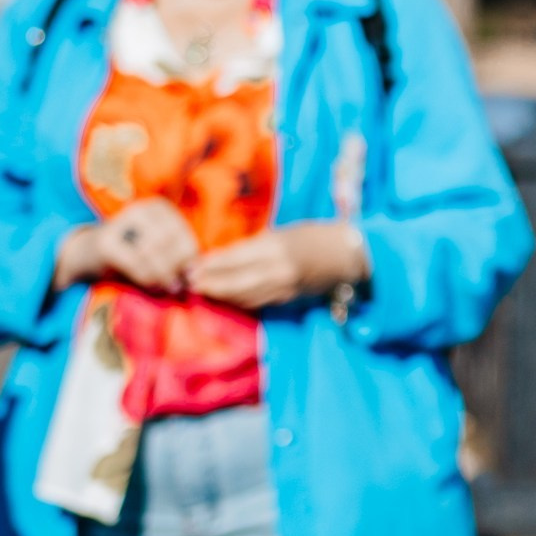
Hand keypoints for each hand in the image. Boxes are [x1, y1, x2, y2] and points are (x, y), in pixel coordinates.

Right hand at [55, 198, 198, 292]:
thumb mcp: (159, 251)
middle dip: (176, 270)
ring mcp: (121, 222)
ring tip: (162, 287)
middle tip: (174, 286)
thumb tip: (195, 274)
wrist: (87, 255)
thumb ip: (178, 258)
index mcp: (160, 208)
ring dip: (162, 276)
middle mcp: (141, 209)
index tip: (185, 277)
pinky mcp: (106, 241)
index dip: (190, 261)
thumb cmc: (132, 255)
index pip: (186, 237)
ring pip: (155, 253)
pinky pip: (136, 263)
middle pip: (172, 245)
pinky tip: (148, 285)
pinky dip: (146, 278)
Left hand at [186, 222, 369, 311]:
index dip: (212, 264)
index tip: (192, 266)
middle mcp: (278, 269)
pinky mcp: (288, 298)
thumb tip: (225, 257)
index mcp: (275, 246)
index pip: (235, 257)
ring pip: (245, 295)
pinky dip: (239, 301)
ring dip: (221, 294)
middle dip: (211, 283)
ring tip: (202, 291)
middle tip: (188, 283)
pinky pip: (258, 302)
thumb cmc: (314, 235)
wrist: (347, 254)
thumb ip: (257, 245)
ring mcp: (284, 286)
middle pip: (236, 280)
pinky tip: (226, 299)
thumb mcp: (283, 233)